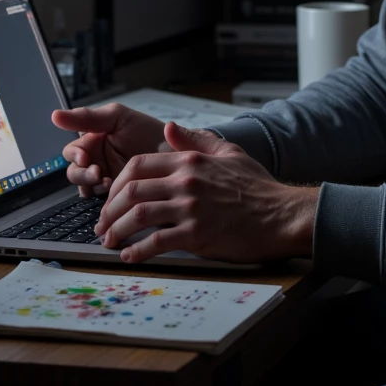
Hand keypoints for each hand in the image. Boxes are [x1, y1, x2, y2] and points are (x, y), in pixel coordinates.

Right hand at [51, 103, 165, 194]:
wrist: (177, 151)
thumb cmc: (147, 130)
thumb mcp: (117, 118)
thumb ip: (86, 117)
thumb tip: (54, 116)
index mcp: (93, 141)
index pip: (71, 151)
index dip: (74, 155)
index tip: (84, 156)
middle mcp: (96, 161)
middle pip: (74, 172)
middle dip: (82, 174)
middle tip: (97, 173)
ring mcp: (105, 179)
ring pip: (84, 187)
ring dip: (91, 186)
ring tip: (108, 182)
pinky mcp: (117, 195)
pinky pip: (101, 201)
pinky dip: (104, 198)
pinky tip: (116, 192)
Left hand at [94, 122, 318, 264]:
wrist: (282, 215)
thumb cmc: (258, 187)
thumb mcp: (229, 152)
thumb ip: (195, 140)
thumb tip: (168, 128)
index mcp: (190, 161)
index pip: (137, 165)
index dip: (116, 183)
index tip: (111, 197)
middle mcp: (186, 182)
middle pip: (130, 191)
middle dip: (108, 209)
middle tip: (102, 224)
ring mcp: (190, 209)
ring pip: (137, 216)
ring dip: (116, 231)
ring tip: (109, 241)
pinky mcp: (197, 235)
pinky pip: (156, 242)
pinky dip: (137, 251)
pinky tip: (130, 256)